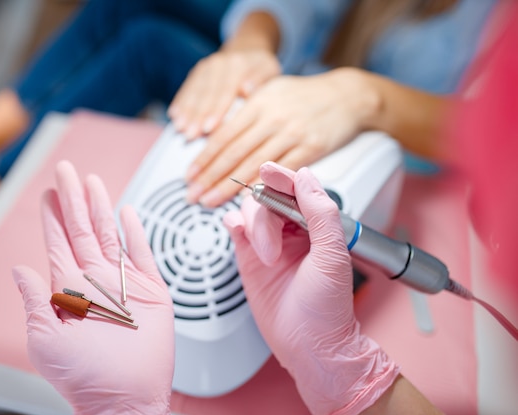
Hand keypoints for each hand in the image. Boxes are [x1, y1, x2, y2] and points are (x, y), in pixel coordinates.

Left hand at [12, 160, 174, 414]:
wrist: (126, 397)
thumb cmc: (84, 376)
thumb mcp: (45, 340)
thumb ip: (34, 301)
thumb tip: (18, 270)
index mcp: (68, 289)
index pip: (57, 242)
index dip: (51, 215)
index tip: (48, 192)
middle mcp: (94, 280)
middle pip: (81, 228)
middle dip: (73, 198)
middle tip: (67, 170)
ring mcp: (122, 282)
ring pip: (108, 233)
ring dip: (100, 206)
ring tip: (93, 182)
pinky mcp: (149, 289)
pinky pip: (141, 252)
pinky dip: (135, 231)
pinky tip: (128, 213)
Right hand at [168, 47, 280, 140]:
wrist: (248, 49)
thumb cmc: (262, 70)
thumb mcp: (269, 72)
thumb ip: (260, 81)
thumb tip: (248, 89)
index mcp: (238, 65)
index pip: (225, 92)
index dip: (216, 111)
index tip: (209, 129)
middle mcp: (219, 63)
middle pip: (206, 94)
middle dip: (197, 116)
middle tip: (190, 135)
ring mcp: (206, 66)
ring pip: (194, 92)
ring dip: (185, 112)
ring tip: (179, 129)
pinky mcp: (197, 71)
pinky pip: (187, 88)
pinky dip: (180, 102)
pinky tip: (173, 116)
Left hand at [186, 68, 380, 206]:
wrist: (348, 96)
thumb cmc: (305, 96)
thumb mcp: (270, 91)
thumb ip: (245, 111)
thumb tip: (217, 131)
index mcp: (258, 104)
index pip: (223, 135)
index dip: (204, 158)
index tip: (189, 175)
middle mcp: (272, 119)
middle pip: (233, 153)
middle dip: (209, 178)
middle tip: (192, 195)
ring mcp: (292, 134)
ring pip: (253, 166)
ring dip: (228, 187)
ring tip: (210, 200)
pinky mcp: (310, 149)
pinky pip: (281, 172)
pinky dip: (262, 187)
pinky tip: (246, 199)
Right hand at [223, 161, 398, 414]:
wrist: (309, 344)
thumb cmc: (328, 307)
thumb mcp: (332, 255)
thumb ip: (321, 212)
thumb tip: (306, 176)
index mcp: (317, 227)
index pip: (297, 190)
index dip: (282, 178)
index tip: (268, 170)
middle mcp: (293, 232)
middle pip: (268, 199)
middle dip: (267, 215)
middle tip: (273, 243)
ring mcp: (269, 243)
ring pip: (249, 212)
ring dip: (254, 228)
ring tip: (267, 257)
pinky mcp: (249, 258)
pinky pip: (235, 229)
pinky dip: (232, 224)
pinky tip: (238, 233)